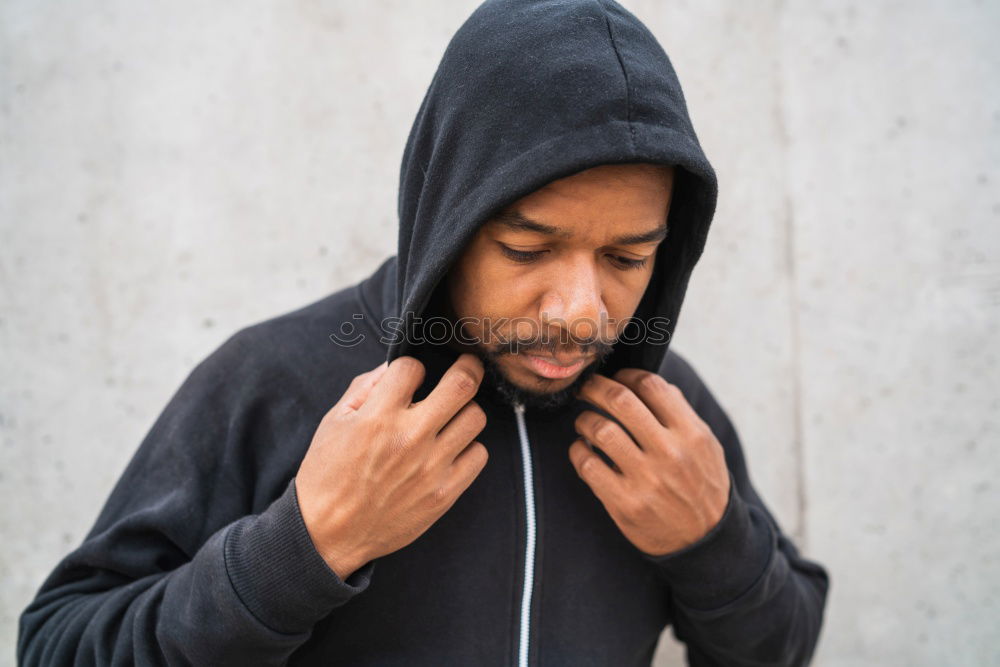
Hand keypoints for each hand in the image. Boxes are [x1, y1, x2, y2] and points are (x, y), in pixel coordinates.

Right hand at [296, 353, 488, 578]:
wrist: (328, 533)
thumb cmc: (328, 475)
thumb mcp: (334, 422)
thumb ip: (364, 388)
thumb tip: (393, 367)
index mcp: (378, 417)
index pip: (413, 367)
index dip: (412, 368)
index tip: (411, 378)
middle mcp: (410, 438)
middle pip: (462, 384)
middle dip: (468, 367)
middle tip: (467, 366)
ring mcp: (431, 467)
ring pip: (476, 418)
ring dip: (465, 411)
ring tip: (451, 417)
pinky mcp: (445, 493)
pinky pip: (478, 455)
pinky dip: (468, 448)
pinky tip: (450, 450)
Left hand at [569, 368, 730, 556]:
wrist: (706, 541)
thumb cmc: (702, 485)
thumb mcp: (706, 447)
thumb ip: (681, 415)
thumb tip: (648, 384)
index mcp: (691, 433)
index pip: (651, 386)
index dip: (627, 375)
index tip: (617, 378)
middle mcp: (669, 453)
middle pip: (620, 400)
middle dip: (595, 387)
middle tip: (586, 387)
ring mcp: (646, 479)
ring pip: (600, 429)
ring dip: (584, 420)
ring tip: (584, 422)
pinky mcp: (625, 503)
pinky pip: (588, 465)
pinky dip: (578, 451)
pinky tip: (582, 450)